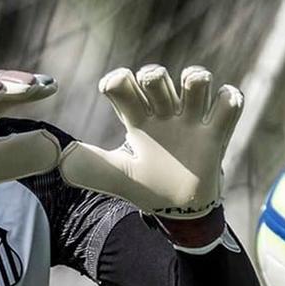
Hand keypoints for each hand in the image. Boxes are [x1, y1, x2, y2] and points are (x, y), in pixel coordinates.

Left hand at [59, 64, 242, 219]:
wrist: (180, 211)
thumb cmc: (146, 187)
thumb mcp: (115, 177)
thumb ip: (87, 165)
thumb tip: (54, 157)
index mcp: (137, 119)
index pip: (123, 84)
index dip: (117, 81)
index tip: (112, 90)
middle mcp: (163, 114)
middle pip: (157, 74)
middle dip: (154, 76)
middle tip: (154, 98)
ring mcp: (191, 121)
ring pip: (197, 78)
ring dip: (194, 79)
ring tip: (189, 101)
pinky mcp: (215, 134)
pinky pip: (230, 104)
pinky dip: (228, 100)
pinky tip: (218, 112)